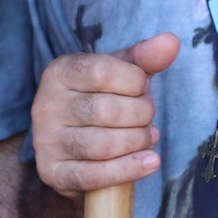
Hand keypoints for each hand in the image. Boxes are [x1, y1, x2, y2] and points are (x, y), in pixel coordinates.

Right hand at [31, 35, 179, 194]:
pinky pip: (93, 175)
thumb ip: (145, 58)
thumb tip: (171, 41)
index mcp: (59, 72)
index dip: (135, 82)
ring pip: (102, 144)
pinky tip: (150, 162)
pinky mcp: (52, 173)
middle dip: (141, 114)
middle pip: (106, 110)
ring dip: (137, 141)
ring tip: (147, 138)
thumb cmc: (101, 101)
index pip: (103, 71)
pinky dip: (128, 170)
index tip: (143, 89)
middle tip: (147, 117)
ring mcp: (46, 141)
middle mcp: (46, 105)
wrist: (74, 145)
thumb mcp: (120, 74)